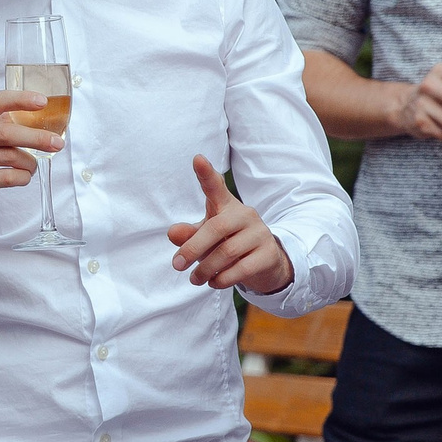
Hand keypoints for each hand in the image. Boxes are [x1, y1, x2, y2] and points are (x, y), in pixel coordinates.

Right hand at [0, 90, 62, 227]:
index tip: (43, 101)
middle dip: (38, 138)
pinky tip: (23, 176)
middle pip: (8, 133)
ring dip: (31, 162)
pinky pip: (9, 178)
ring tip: (32, 165)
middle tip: (57, 143)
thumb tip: (39, 116)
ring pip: (12, 157)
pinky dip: (23, 177)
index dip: (21, 99)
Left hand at [166, 155, 293, 293]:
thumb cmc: (227, 244)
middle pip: (216, 228)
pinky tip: (214, 282)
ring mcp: (260, 233)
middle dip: (193, 248)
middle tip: (176, 265)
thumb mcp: (206, 239)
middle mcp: (245, 215)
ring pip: (227, 252)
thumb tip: (172, 233)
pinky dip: (222, 279)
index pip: (215, 187)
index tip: (197, 159)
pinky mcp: (268, 254)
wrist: (264, 264)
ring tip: (195, 279)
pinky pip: (242, 269)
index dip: (206, 173)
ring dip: (206, 269)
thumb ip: (189, 235)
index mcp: (226, 206)